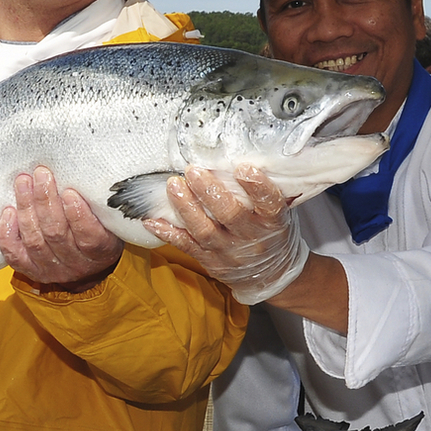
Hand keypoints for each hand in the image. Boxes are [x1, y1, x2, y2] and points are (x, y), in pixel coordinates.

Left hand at [0, 166, 122, 289]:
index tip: (69, 192)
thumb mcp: (109, 221)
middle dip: (45, 201)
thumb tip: (80, 173)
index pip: (89, 237)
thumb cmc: (99, 233)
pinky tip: (8, 211)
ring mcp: (51, 269)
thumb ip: (97, 204)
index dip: (78, 216)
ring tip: (23, 183)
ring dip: (26, 208)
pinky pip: (15, 254)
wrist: (88, 267)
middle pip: (56, 233)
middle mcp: (75, 264)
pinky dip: (8, 233)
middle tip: (41, 175)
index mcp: (100, 252)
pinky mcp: (31, 270)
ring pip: (34, 240)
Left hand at [142, 165, 309, 304]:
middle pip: (230, 215)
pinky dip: (168, 233)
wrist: (269, 275)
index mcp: (272, 222)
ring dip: (186, 207)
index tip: (244, 169)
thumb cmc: (271, 235)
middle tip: (194, 170)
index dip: (257, 187)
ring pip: (204, 230)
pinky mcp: (210, 260)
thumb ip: (264, 192)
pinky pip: (186, 246)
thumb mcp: (278, 214)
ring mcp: (228, 250)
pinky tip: (152, 220)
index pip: (269, 204)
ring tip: (173, 185)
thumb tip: (245, 154)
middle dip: (210, 191)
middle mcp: (251, 237)